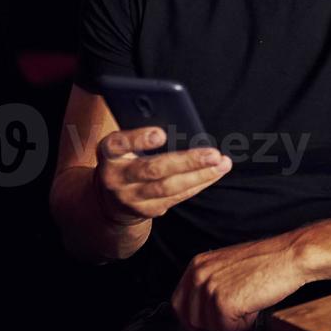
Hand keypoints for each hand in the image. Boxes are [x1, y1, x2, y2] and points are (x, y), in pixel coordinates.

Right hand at [94, 127, 231, 225]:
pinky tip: (215, 173)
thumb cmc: (126, 158)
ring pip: (168, 187)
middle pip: (152, 169)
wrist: (109, 200)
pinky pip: (176, 197)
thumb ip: (142, 134)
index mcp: (108, 152)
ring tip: (222, 163)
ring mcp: (129, 197)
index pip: (118, 144)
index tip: (161, 133)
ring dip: (200, 175)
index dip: (138, 139)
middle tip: (213, 154)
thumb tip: (180, 120)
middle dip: (186, 161)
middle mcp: (115, 177)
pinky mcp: (145, 210)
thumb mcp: (124, 144)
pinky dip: (198, 184)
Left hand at [171, 233, 309, 330]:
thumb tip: (199, 316)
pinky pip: (226, 330)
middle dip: (215, 323)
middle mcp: (198, 275)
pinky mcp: (223, 302)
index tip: (207, 326)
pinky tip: (254, 307)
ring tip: (249, 304)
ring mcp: (209, 288)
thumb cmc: (268, 261)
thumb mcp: (229, 267)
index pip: (179, 304)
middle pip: (192, 321)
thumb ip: (209, 286)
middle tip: (238, 312)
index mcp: (197, 265)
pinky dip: (242, 326)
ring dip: (232, 324)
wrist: (290, 256)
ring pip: (210, 328)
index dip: (193, 320)